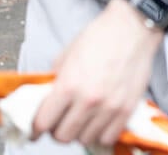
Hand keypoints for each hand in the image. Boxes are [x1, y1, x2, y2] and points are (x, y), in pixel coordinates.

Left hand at [30, 0, 163, 149]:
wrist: (132, 28)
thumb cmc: (100, 37)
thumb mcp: (66, 55)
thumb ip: (55, 80)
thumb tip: (45, 99)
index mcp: (69, 85)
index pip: (43, 123)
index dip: (35, 128)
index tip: (35, 130)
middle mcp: (88, 100)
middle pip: (63, 136)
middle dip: (56, 130)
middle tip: (59, 122)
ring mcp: (109, 107)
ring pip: (84, 139)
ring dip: (79, 132)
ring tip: (80, 120)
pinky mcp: (127, 110)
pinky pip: (108, 138)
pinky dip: (100, 134)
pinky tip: (98, 123)